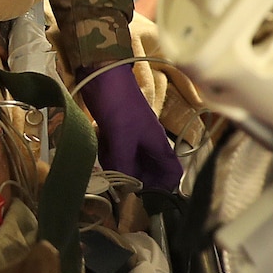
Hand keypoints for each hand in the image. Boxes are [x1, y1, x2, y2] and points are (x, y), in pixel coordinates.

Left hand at [84, 63, 181, 191]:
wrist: (101, 72)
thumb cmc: (118, 102)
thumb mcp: (121, 136)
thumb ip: (124, 162)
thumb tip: (125, 188)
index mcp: (157, 144)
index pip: (172, 172)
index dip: (164, 188)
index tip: (146, 199)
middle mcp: (148, 144)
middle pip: (149, 172)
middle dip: (135, 181)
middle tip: (119, 188)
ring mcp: (132, 138)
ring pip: (130, 164)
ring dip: (118, 168)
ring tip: (107, 166)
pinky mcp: (116, 132)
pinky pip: (115, 153)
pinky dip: (108, 156)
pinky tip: (100, 151)